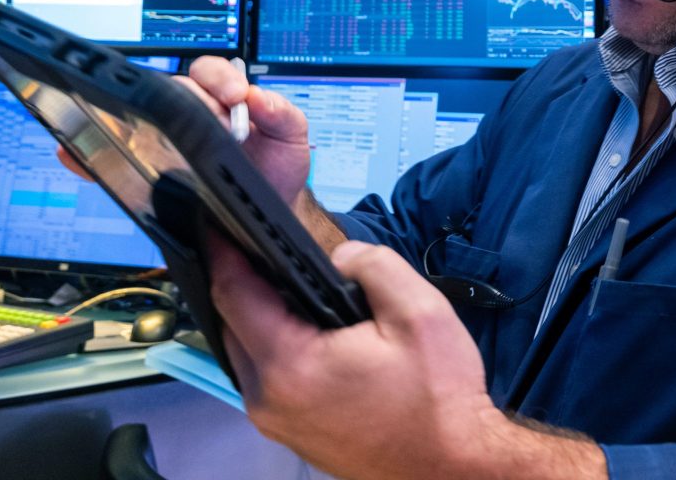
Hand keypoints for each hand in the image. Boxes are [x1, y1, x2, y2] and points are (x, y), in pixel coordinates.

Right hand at [173, 56, 312, 208]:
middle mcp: (205, 112)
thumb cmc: (280, 162)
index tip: (238, 93)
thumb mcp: (293, 133)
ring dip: (192, 120)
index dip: (220, 76)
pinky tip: (198, 157)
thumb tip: (257, 95)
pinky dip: (175, 148)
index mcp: (232, 97)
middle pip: (182, 86)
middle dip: (204, 94)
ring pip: (169, 115)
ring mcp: (188, 136)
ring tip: (221, 138)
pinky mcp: (176, 163)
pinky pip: (162, 149)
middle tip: (227, 111)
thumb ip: (281, 111)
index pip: (211, 70)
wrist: (274, 201)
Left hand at [208, 235, 605, 479]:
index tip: (223, 220)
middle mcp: (267, 398)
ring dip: (260, 315)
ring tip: (292, 282)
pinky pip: (265, 376)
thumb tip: (340, 256)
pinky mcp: (289, 432)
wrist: (451, 466)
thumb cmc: (439, 397)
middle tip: (266, 244)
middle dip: (243, 281)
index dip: (226, 250)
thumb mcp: (420, 313)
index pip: (234, 293)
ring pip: (246, 351)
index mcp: (290, 364)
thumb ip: (374, 265)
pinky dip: (275, 345)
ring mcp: (274, 421)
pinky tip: (310, 329)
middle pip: (231, 323)